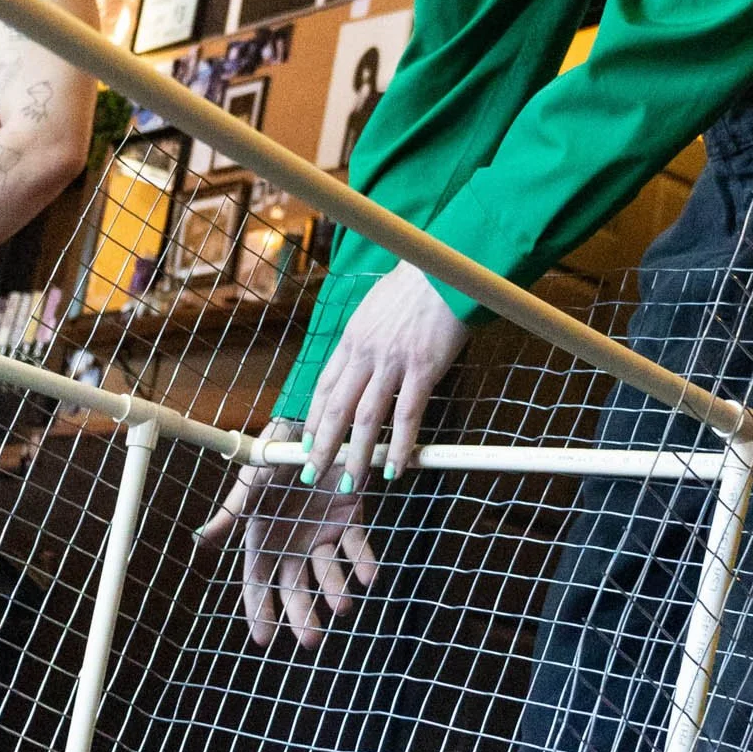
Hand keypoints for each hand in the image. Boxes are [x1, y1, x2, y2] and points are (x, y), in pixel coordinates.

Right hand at [201, 418, 377, 648]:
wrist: (306, 425)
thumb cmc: (270, 456)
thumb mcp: (249, 484)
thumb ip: (231, 515)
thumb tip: (199, 542)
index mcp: (264, 540)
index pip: (258, 583)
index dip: (260, 610)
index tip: (264, 640)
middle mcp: (293, 544)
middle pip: (295, 587)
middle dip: (302, 613)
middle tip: (311, 639)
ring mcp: (322, 534)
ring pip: (329, 572)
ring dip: (335, 590)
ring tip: (342, 606)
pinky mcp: (350, 519)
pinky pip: (358, 546)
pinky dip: (364, 562)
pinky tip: (370, 577)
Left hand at [302, 261, 468, 493]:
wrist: (445, 268)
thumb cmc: (415, 285)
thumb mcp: (376, 310)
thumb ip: (366, 339)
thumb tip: (361, 362)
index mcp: (352, 339)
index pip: (325, 387)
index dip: (314, 420)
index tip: (308, 443)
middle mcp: (365, 353)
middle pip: (337, 410)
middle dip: (323, 447)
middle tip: (314, 474)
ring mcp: (393, 362)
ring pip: (367, 419)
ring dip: (357, 456)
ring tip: (352, 483)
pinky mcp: (423, 369)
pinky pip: (407, 415)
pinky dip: (400, 446)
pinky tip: (395, 468)